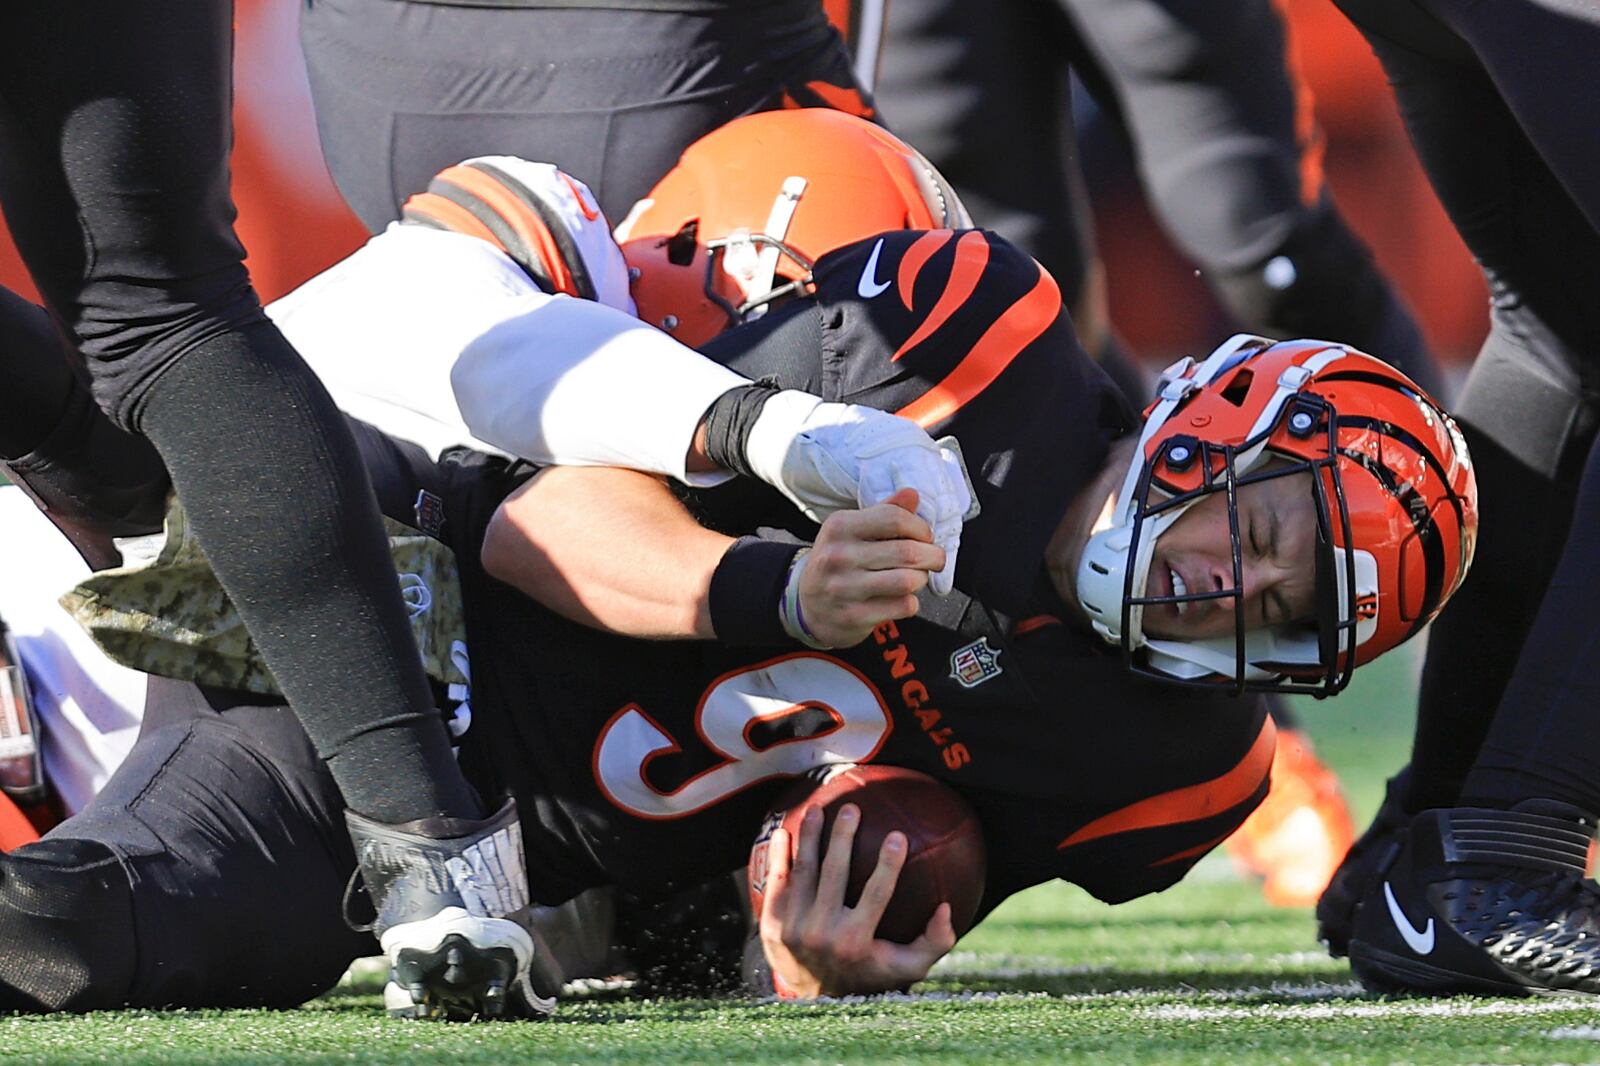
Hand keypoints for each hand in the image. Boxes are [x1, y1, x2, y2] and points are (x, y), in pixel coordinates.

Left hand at [758, 802, 957, 999]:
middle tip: (852, 808)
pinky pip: (778, 880)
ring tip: (817, 808)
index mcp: (856, 942)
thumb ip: (933, 942)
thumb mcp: (906, 967)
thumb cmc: (869, 973)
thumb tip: (946, 908)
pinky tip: (784, 830)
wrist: (814, 998)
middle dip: (842, 837)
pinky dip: (780, 854)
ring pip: (804, 871)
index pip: (876, 895)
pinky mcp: (772, 923)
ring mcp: (794, 927)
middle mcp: (822, 934)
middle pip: (833, 874)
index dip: (888, 864)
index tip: (898, 835)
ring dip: (810, 836)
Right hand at [796, 489, 943, 647]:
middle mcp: (838, 555)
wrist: (808, 605)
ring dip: (922, 578)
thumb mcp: (852, 530)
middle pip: (908, 551)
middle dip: (932, 555)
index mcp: (840, 526)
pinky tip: (902, 597)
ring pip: (908, 580)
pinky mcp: (854, 615)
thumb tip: (912, 494)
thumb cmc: (839, 561)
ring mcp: (844, 588)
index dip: (920, 527)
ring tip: (917, 577)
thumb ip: (885, 511)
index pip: (895, 518)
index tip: (925, 536)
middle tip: (934, 558)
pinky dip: (911, 602)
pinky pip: (903, 606)